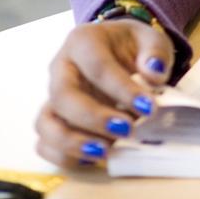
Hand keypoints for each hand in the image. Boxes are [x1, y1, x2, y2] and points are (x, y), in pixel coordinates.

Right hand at [35, 19, 174, 169]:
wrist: (118, 52)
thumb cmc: (132, 47)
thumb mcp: (150, 40)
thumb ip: (155, 53)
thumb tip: (154, 74)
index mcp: (83, 41)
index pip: (97, 65)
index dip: (121, 89)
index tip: (148, 107)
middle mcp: (60, 68)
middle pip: (63, 96)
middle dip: (94, 118)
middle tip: (127, 130)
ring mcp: (52, 96)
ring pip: (46, 123)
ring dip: (73, 142)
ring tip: (106, 151)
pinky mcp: (51, 121)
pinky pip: (45, 144)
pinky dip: (64, 156)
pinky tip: (93, 158)